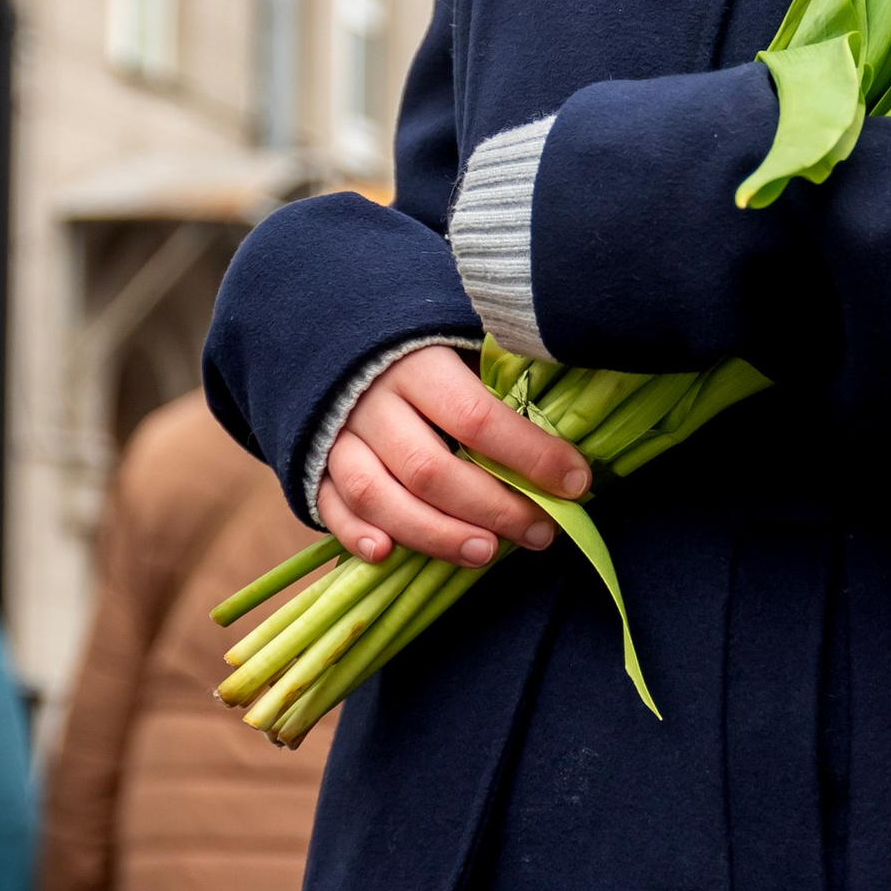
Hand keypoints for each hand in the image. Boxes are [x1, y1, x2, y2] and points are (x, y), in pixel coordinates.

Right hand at [317, 344, 590, 570]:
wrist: (332, 335)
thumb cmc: (426, 351)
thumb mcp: (466, 346)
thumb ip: (506, 385)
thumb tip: (568, 442)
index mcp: (418, 364)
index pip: (477, 418)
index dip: (530, 455)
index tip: (576, 482)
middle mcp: (372, 402)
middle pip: (429, 468)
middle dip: (492, 508)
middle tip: (540, 532)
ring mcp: (337, 437)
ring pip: (378, 496)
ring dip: (434, 534)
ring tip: (485, 553)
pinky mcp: (313, 466)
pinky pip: (331, 508)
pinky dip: (357, 535)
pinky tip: (389, 556)